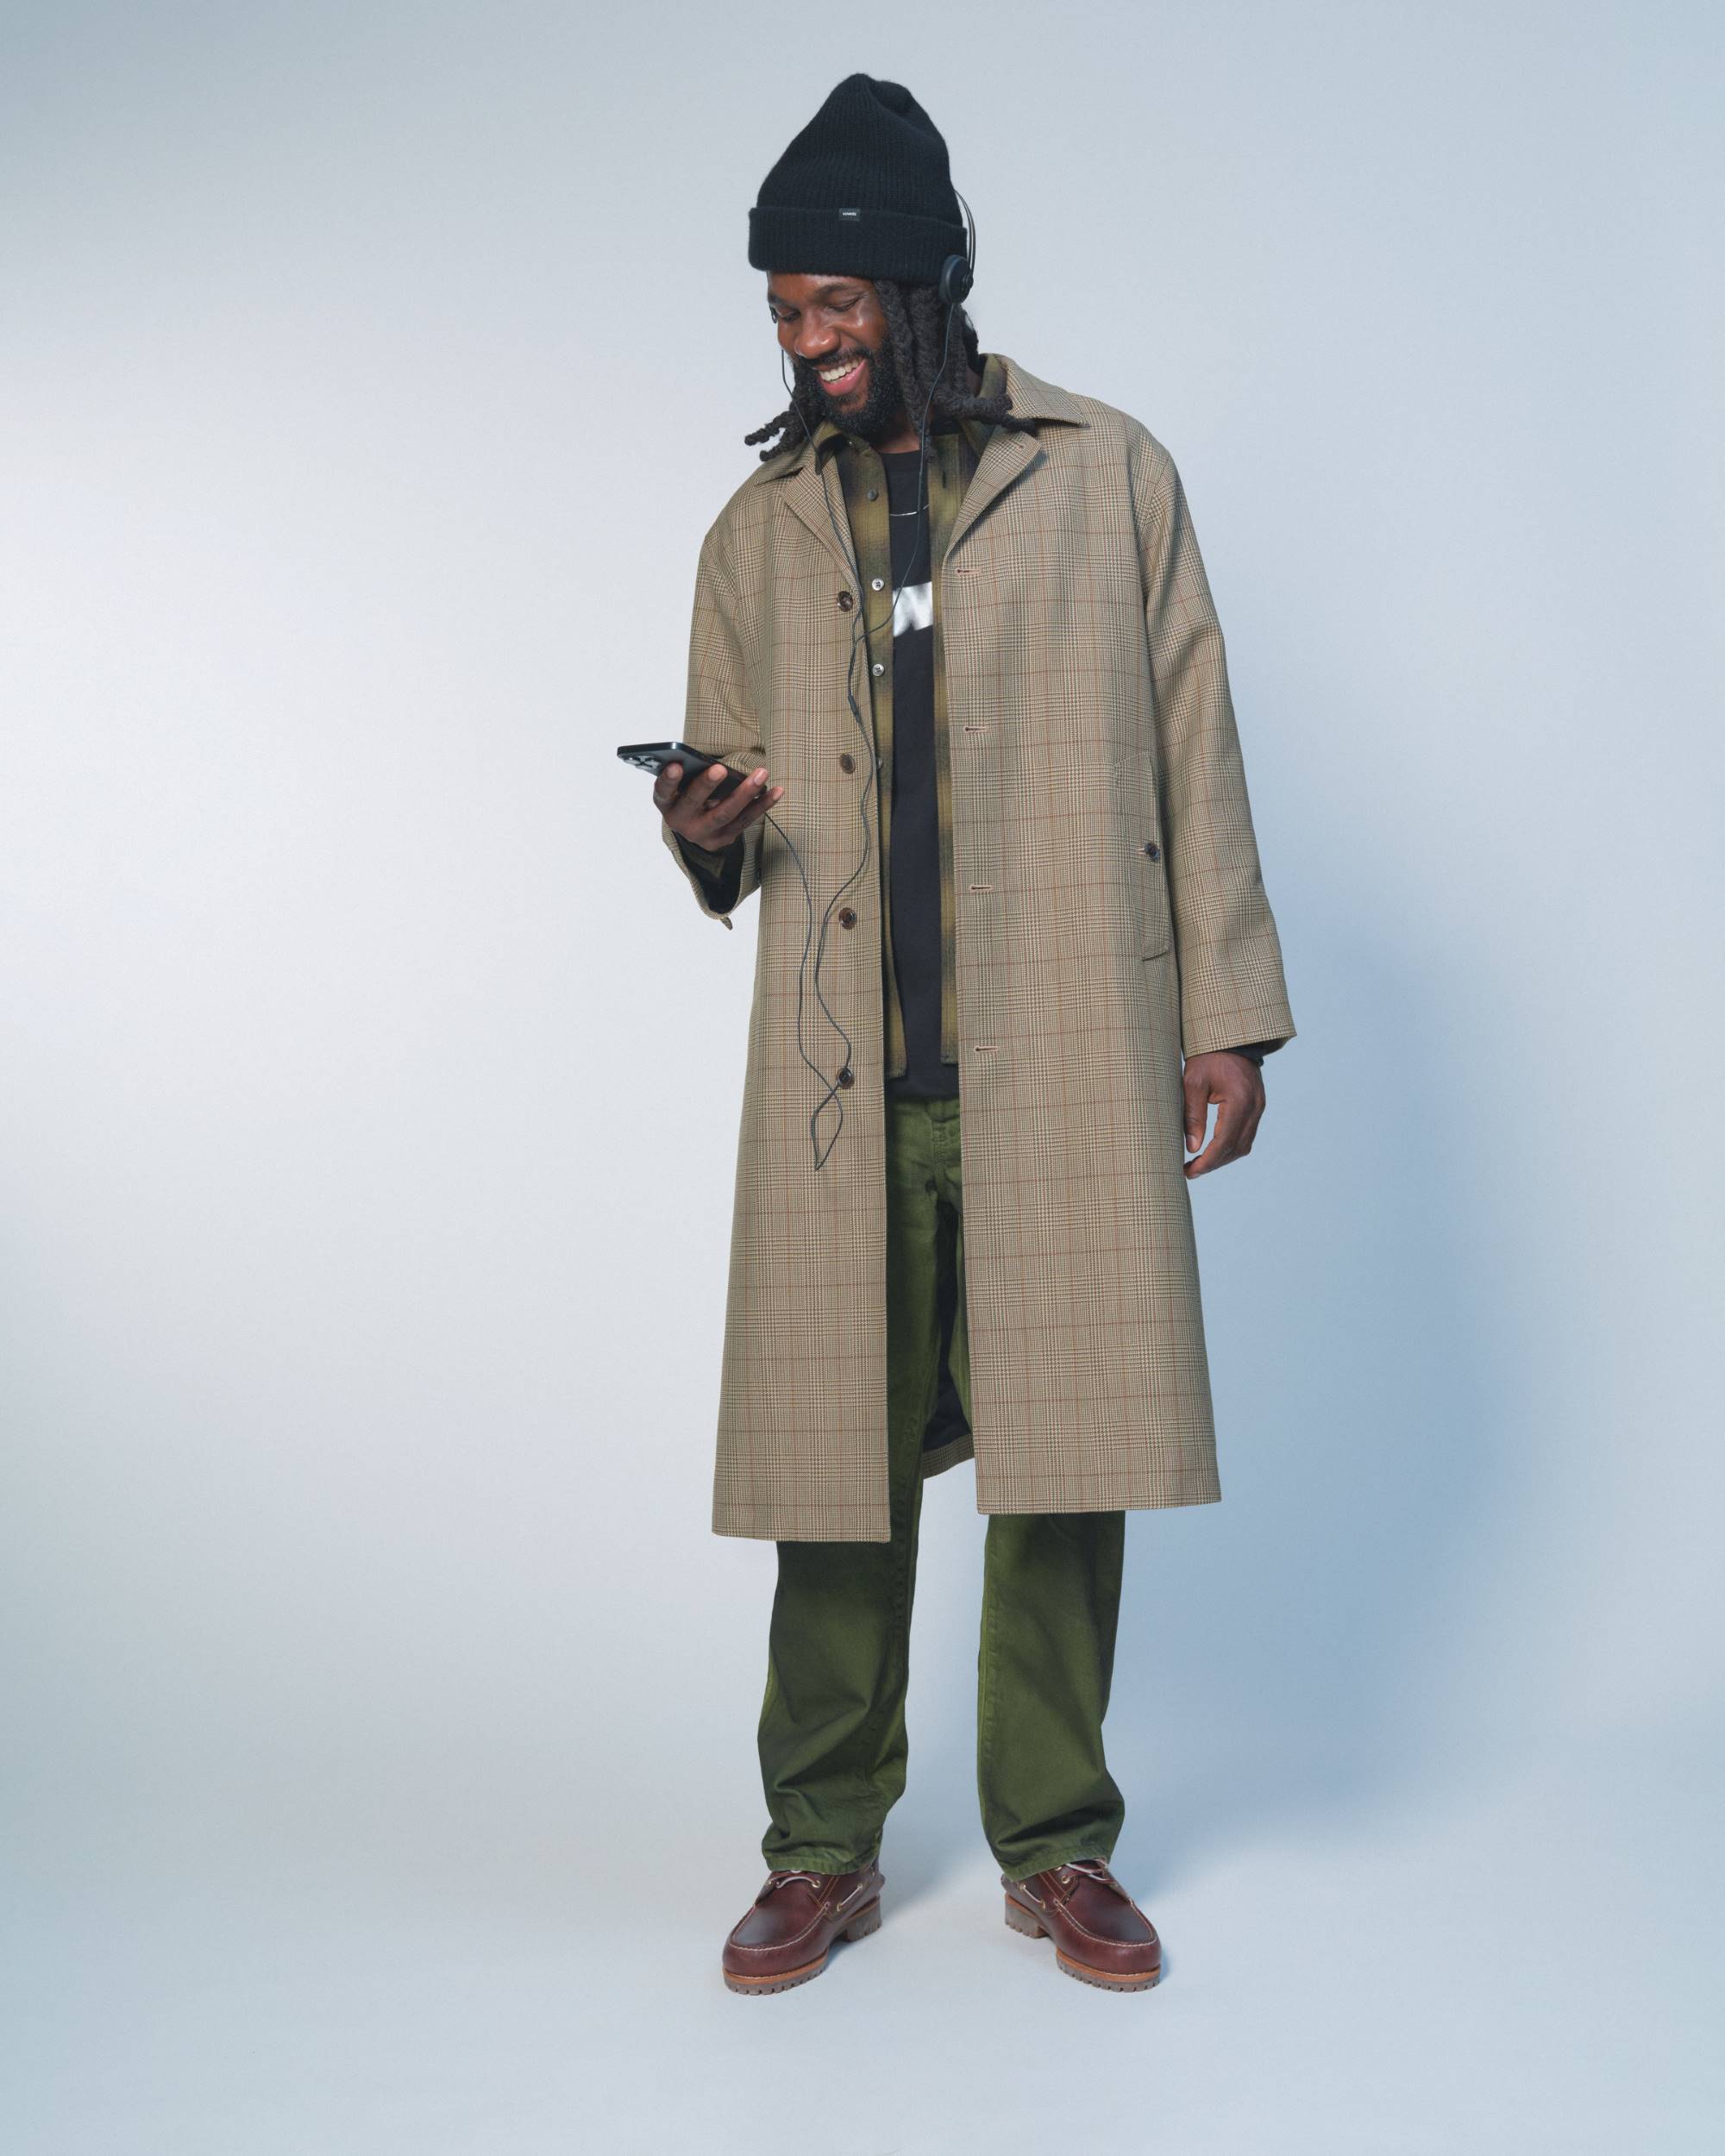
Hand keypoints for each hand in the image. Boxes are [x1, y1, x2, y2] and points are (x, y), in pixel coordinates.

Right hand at [655, 760, 782, 851]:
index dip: (668, 779)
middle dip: (707, 785)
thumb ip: (689, 773)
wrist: (695, 826)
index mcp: (666, 803)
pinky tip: (776, 791)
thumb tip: (708, 760)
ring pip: (726, 813)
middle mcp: (681, 822)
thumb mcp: (680, 784)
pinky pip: (745, 820)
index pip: (663, 791)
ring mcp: (703, 834)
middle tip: (720, 769)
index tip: (676, 765)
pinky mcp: (724, 839)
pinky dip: (762, 804)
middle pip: (695, 803)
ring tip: (761, 774)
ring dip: (746, 793)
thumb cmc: (688, 794)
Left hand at [1182, 1051, 1265, 1177]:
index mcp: (1239, 1101)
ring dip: (1223, 1157)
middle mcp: (1254, 1107)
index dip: (1207, 1161)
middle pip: (1237, 1148)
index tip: (1189, 1171)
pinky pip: (1246, 1134)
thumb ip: (1193, 1116)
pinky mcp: (1257, 1106)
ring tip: (1199, 1163)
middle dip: (1214, 1164)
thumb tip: (1192, 1148)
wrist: (1229, 1038)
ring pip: (1244, 1145)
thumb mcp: (1193, 1083)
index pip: (1225, 1142)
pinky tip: (1213, 1149)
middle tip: (1190, 1171)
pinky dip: (1230, 1146)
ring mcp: (1259, 1107)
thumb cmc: (1207, 1056)